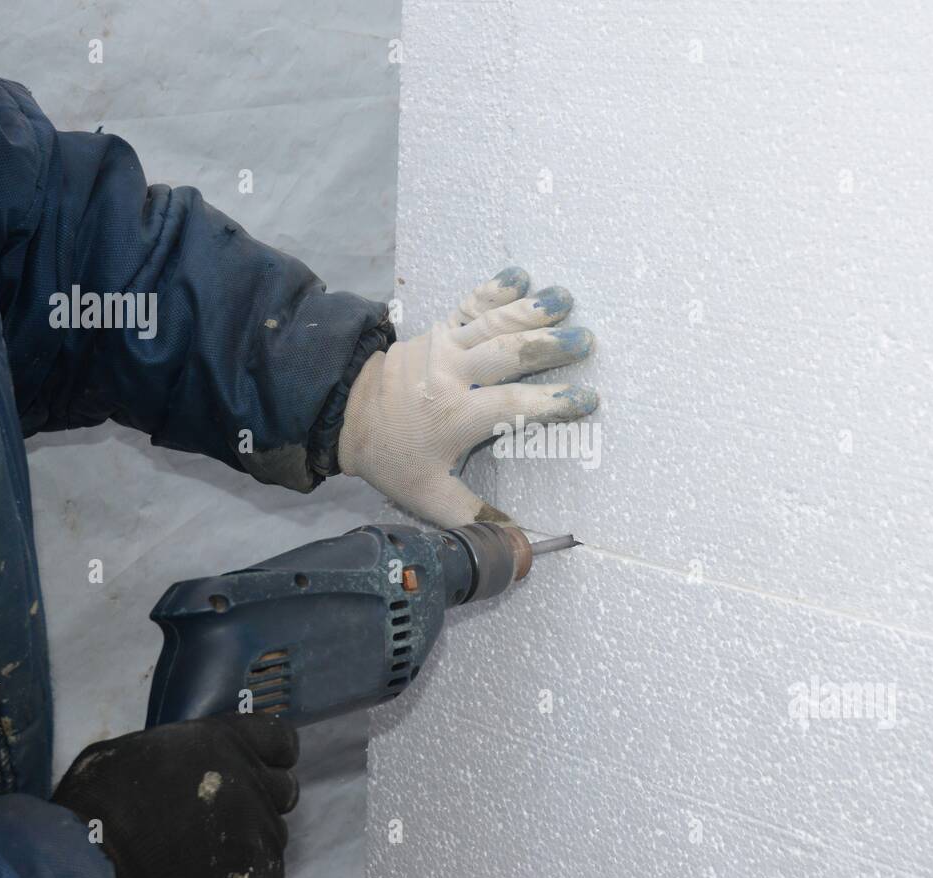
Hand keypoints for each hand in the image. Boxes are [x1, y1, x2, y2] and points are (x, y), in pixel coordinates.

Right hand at [52, 713, 298, 877]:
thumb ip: (174, 751)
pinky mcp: (257, 873)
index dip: (274, 753)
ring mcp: (256, 829)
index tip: (267, 762)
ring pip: (272, 833)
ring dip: (249, 839)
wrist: (94, 864)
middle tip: (229, 814)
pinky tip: (206, 873)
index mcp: (223, 741)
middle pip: (283, 789)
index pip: (279, 738)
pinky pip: (264, 871)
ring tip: (205, 851)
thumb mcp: (130, 754)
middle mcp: (250, 780)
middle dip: (263, 799)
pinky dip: (245, 873)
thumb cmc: (98, 807)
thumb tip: (177, 759)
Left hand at [338, 267, 597, 525]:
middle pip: (506, 354)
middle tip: (587, 340)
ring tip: (566, 300)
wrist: (345, 414)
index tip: (587, 401)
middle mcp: (450, 375)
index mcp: (454, 417)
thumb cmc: (394, 458)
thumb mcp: (429, 496)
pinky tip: (521, 276)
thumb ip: (474, 518)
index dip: (552, 404)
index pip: (512, 407)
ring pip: (492, 324)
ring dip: (531, 311)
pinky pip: (469, 305)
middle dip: (549, 346)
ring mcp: (442, 347)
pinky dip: (495, 289)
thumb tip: (522, 545)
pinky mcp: (437, 329)